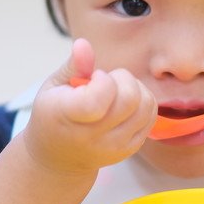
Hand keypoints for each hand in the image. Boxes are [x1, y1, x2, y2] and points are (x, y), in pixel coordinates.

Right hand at [24, 38, 156, 174]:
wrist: (59, 159)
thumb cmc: (53, 116)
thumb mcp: (53, 88)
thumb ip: (72, 67)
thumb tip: (84, 44)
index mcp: (67, 118)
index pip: (98, 100)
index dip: (102, 80)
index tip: (92, 78)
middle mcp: (93, 137)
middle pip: (129, 99)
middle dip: (123, 78)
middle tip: (106, 81)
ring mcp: (115, 146)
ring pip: (146, 106)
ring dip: (136, 88)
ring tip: (116, 91)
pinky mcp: (131, 148)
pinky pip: (151, 116)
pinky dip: (143, 102)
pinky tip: (124, 103)